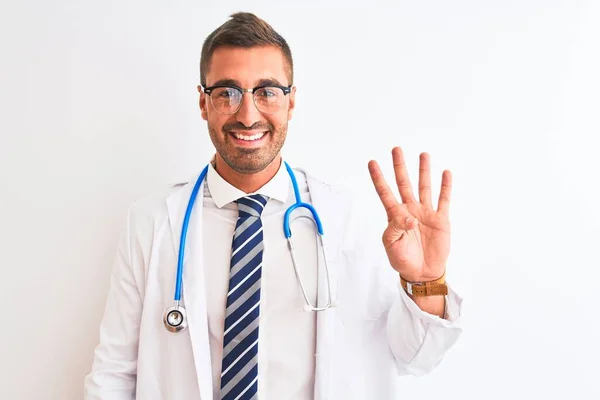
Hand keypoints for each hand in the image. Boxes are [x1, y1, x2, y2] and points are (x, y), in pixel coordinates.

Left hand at [368, 147, 451, 282]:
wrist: (422, 272)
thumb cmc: (403, 259)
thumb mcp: (391, 244)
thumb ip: (396, 228)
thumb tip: (410, 218)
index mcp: (395, 215)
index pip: (385, 192)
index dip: (378, 178)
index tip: (372, 162)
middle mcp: (410, 210)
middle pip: (404, 183)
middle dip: (400, 167)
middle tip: (396, 149)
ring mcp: (426, 213)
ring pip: (424, 187)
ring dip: (424, 171)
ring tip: (423, 155)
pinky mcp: (440, 219)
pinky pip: (443, 200)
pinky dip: (445, 187)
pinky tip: (445, 173)